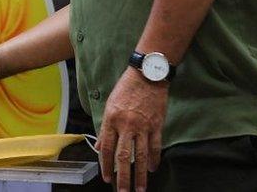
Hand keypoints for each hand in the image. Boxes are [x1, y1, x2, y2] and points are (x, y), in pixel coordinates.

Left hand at [97, 68, 167, 191]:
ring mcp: (142, 126)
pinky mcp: (156, 125)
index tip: (107, 179)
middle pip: (124, 156)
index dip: (106, 166)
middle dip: (123, 177)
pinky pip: (155, 146)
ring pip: (141, 155)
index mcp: (111, 120)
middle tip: (122, 191)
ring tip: (140, 188)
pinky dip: (154, 159)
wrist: (147, 75)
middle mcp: (126, 125)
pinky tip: (153, 169)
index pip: (107, 149)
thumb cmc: (125, 89)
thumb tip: (100, 147)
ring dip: (141, 175)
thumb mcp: (109, 105)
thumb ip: (105, 129)